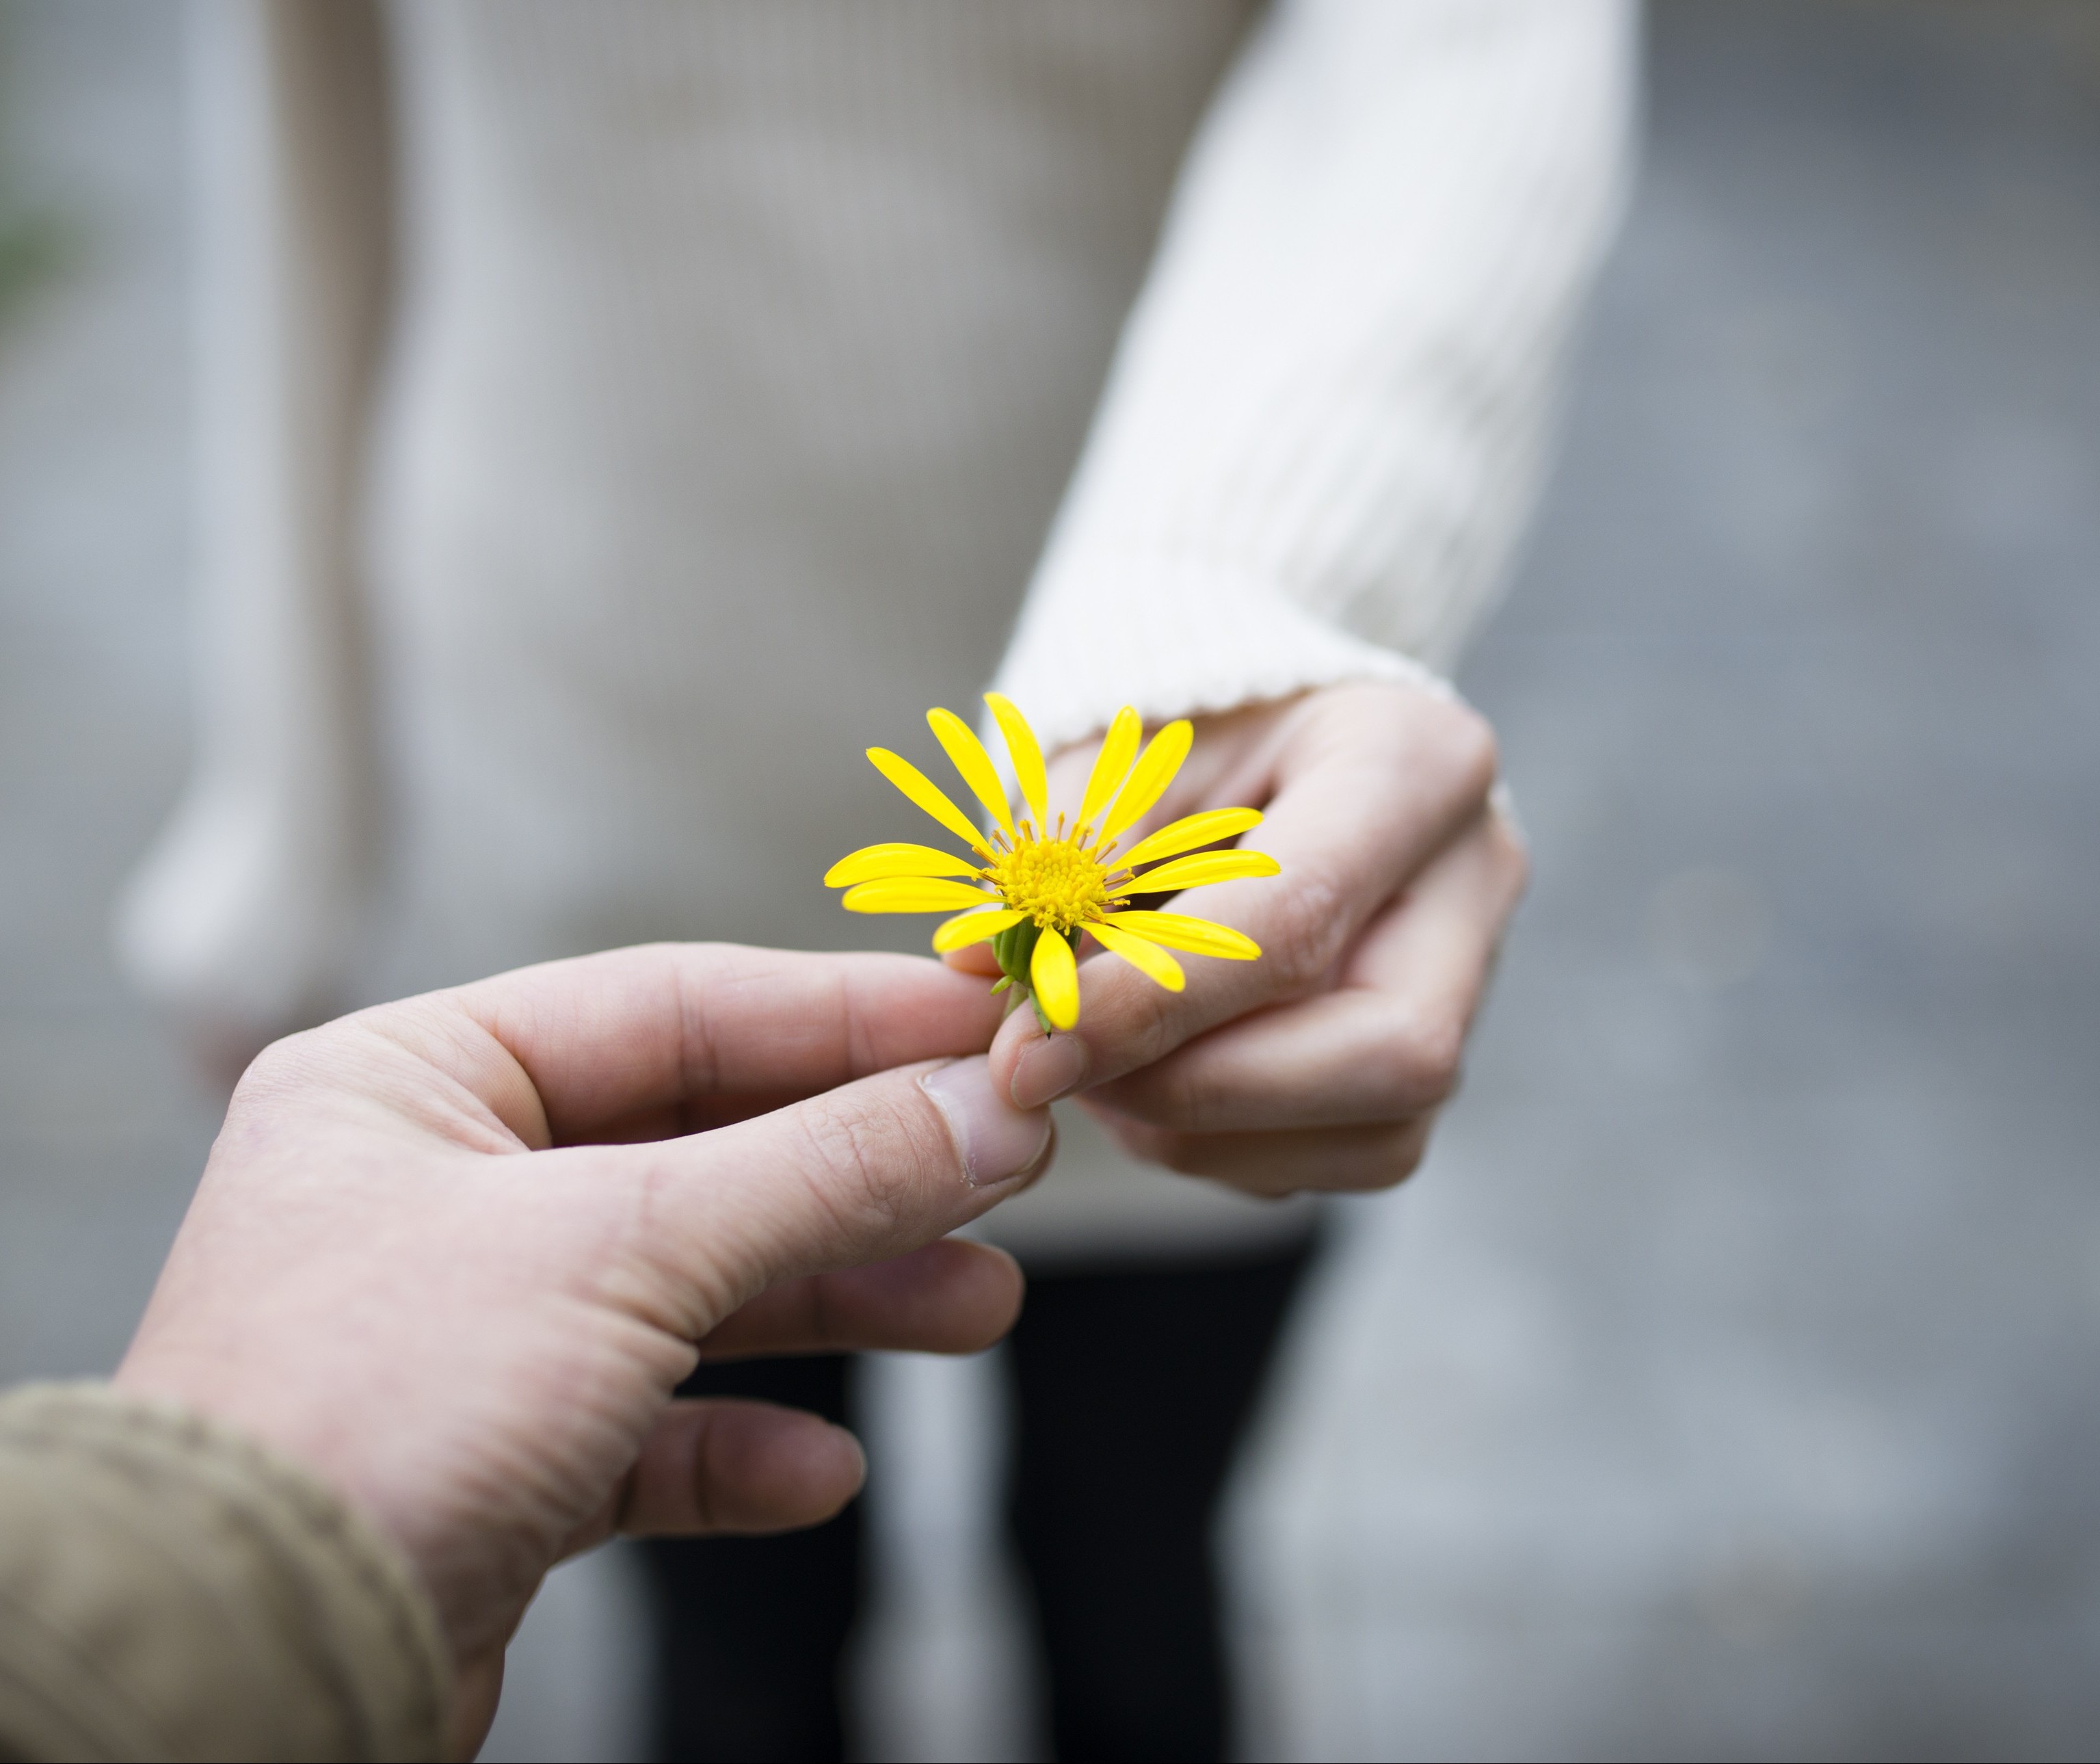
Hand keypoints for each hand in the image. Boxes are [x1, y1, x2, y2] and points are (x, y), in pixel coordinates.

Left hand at [114, 945, 1051, 1754]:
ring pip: (693, 1288)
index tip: (979, 1022)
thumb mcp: (623, 1251)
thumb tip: (991, 1109)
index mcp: (416, 1080)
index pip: (674, 1007)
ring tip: (975, 1306)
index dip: (843, 1015)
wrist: (234, 1678)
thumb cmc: (366, 1418)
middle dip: (860, 1171)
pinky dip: (738, 1444)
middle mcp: (434, 1189)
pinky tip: (818, 1471)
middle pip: (701, 1148)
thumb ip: (820, 1170)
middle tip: (1005, 1168)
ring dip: (835, 1301)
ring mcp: (464, 1327)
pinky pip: (646, 1428)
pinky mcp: (490, 1460)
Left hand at [971, 678, 1524, 1194]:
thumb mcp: (1120, 749)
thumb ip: (1066, 848)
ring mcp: (1471, 981)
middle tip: (1054, 1070)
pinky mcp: (1425, 1064)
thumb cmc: (1189, 733)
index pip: (1296, 918)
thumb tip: (985, 968)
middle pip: (1389, 1053)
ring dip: (1201, 1129)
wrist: (1261, 742)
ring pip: (1374, 1134)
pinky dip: (1220, 1142)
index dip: (1153, 1002)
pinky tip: (1144, 1078)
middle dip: (1200, 1088)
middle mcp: (1472, 881)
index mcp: (1414, 762)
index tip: (1027, 1046)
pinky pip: (1338, 1158)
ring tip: (1091, 1063)